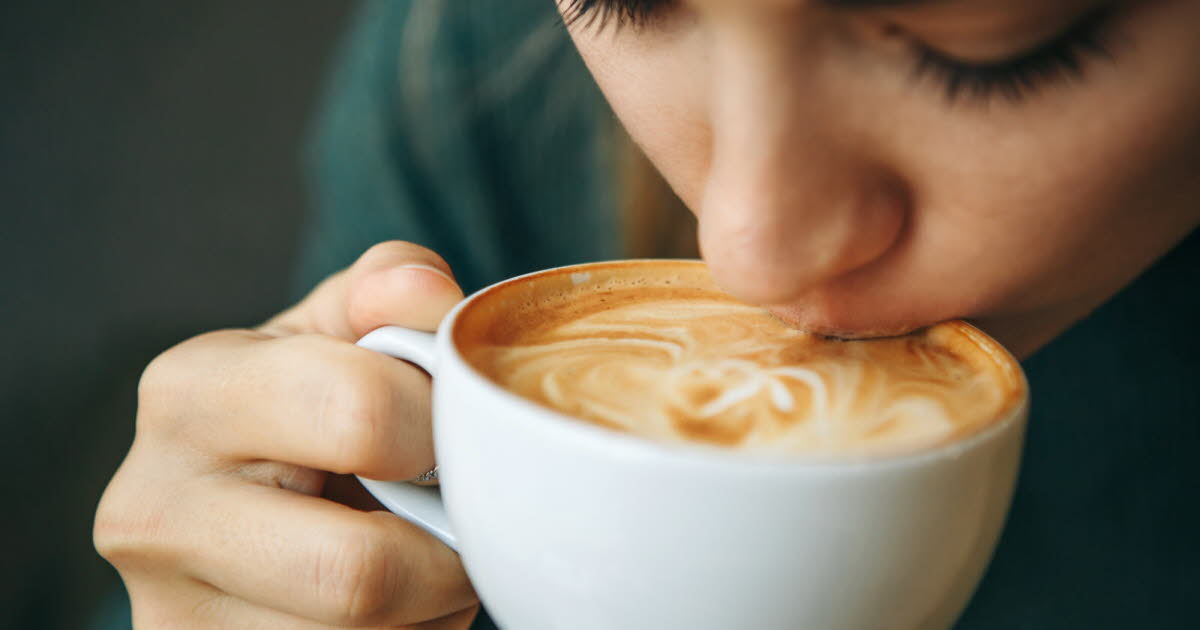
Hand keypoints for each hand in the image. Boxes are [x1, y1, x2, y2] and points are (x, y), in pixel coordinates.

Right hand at [95, 242, 478, 628]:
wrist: (237, 505)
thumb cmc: (307, 404)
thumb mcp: (336, 331)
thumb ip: (387, 293)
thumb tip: (424, 295)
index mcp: (189, 393)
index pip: (361, 415)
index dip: (441, 430)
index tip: (450, 434)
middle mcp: (152, 510)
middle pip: (359, 573)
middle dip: (443, 554)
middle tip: (456, 523)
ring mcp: (167, 614)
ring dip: (427, 611)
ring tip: (415, 560)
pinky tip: (389, 607)